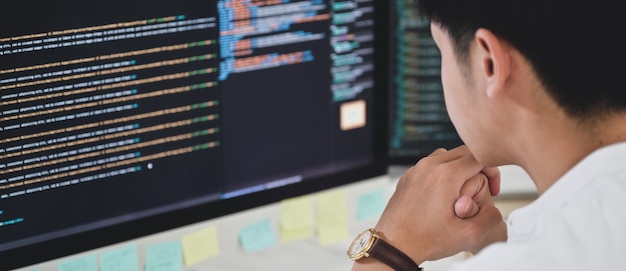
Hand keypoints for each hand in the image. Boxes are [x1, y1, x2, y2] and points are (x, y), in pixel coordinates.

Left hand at [367, 146, 505, 265]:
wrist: (394, 245)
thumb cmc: (424, 240)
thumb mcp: (468, 235)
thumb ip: (491, 218)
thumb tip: (495, 208)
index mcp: (445, 175)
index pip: (480, 157)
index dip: (493, 171)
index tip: (493, 191)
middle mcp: (429, 166)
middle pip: (464, 152)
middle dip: (478, 169)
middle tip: (482, 191)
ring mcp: (416, 170)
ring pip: (446, 156)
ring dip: (459, 169)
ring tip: (463, 192)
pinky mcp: (407, 177)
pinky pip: (430, 165)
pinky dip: (442, 173)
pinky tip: (443, 195)